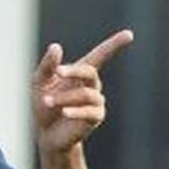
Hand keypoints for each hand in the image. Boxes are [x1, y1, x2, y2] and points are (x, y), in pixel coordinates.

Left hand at [32, 29, 133, 154]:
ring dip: (64, 97)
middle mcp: (91, 85)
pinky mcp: (95, 117)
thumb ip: (47, 66)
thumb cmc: (44, 105)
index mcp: (80, 73)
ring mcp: (96, 101)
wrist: (46, 133)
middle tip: (57, 72)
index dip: (114, 45)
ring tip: (47, 102)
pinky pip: (89, 111)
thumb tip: (56, 46)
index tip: (129, 34)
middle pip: (89, 71)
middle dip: (73, 71)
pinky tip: (64, 112)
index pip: (100, 55)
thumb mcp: (39, 82)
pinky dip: (76, 111)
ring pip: (85, 94)